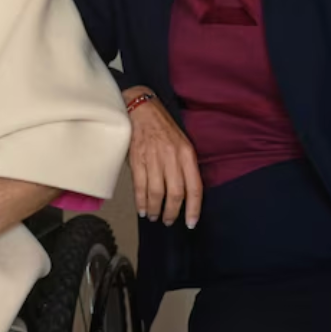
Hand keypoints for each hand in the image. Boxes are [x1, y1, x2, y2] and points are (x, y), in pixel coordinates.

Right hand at [124, 87, 202, 228]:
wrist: (142, 108)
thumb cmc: (163, 127)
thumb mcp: (182, 142)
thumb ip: (184, 165)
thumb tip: (184, 193)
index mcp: (186, 153)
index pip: (194, 187)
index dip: (194, 208)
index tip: (191, 223)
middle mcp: (172, 157)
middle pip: (175, 193)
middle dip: (172, 212)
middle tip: (169, 221)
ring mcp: (153, 158)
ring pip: (156, 192)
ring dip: (155, 209)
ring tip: (155, 217)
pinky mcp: (137, 159)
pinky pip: (140, 186)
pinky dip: (141, 201)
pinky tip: (142, 209)